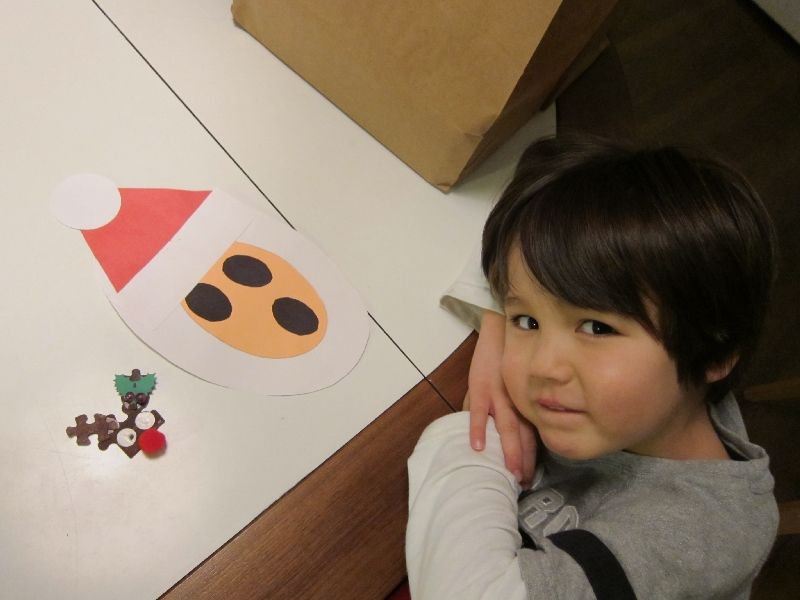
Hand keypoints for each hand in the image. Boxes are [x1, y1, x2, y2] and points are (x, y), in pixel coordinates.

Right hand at [466, 310, 536, 487]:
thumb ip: (520, 405)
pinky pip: (480, 411)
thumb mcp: (519, 383)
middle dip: (522, 460)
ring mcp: (498, 395)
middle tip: (522, 482)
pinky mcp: (481, 386)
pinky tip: (479, 447)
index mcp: (524, 402)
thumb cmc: (510, 358)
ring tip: (510, 472)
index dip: (530, 457)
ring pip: (507, 427)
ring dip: (509, 451)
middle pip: (523, 436)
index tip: (528, 477)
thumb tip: (523, 431)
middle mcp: (516, 401)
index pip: (531, 434)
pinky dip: (479, 429)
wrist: (501, 329)